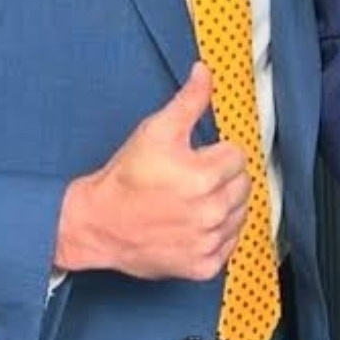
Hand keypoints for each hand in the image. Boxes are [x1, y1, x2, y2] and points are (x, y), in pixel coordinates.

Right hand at [55, 62, 250, 279]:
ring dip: (222, 206)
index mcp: (204, 177)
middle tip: (190, 179)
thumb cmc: (125, 179)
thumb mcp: (156, 130)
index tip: (195, 158)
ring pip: (239, 214)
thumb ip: (189, 101)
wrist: (97, 224)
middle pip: (242, 185)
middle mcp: (210, 213)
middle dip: (221, 177)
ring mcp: (207, 242)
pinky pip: (229, 244)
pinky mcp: (202, 266)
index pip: (237, 156)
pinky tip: (192, 225)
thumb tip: (204, 72)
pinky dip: (215, 235)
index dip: (215, 153)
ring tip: (190, 201)